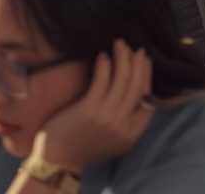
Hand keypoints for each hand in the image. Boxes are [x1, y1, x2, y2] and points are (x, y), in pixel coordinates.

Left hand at [34, 40, 152, 175]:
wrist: (58, 160)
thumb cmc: (84, 145)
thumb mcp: (115, 138)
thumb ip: (128, 119)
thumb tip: (137, 87)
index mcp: (132, 133)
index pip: (147, 98)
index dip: (147, 75)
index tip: (144, 60)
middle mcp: (122, 125)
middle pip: (136, 85)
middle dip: (137, 62)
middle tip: (135, 48)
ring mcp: (107, 118)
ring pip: (122, 80)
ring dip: (122, 57)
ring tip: (119, 44)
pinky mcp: (90, 110)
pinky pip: (102, 80)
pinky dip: (104, 65)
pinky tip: (102, 55)